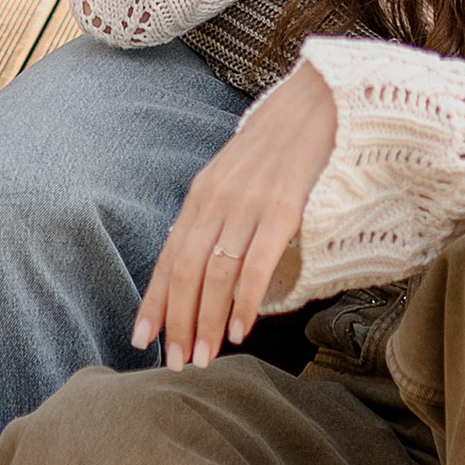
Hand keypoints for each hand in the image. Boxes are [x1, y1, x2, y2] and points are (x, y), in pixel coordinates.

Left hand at [136, 62, 339, 366]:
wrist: (321, 101)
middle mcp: (217, 200)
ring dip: (208, 321)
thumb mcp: (236, 175)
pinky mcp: (283, 209)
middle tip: (176, 362)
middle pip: (186, 271)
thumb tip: (202, 261)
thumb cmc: (281, 144)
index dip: (154, 301)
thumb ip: (217, 214)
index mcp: (202, 193)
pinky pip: (256, 263)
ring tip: (204, 357)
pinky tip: (241, 330)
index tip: (142, 339)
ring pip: (216, 274)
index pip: (169, 256)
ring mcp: (248, 204)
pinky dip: (245, 301)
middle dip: (178, 322)